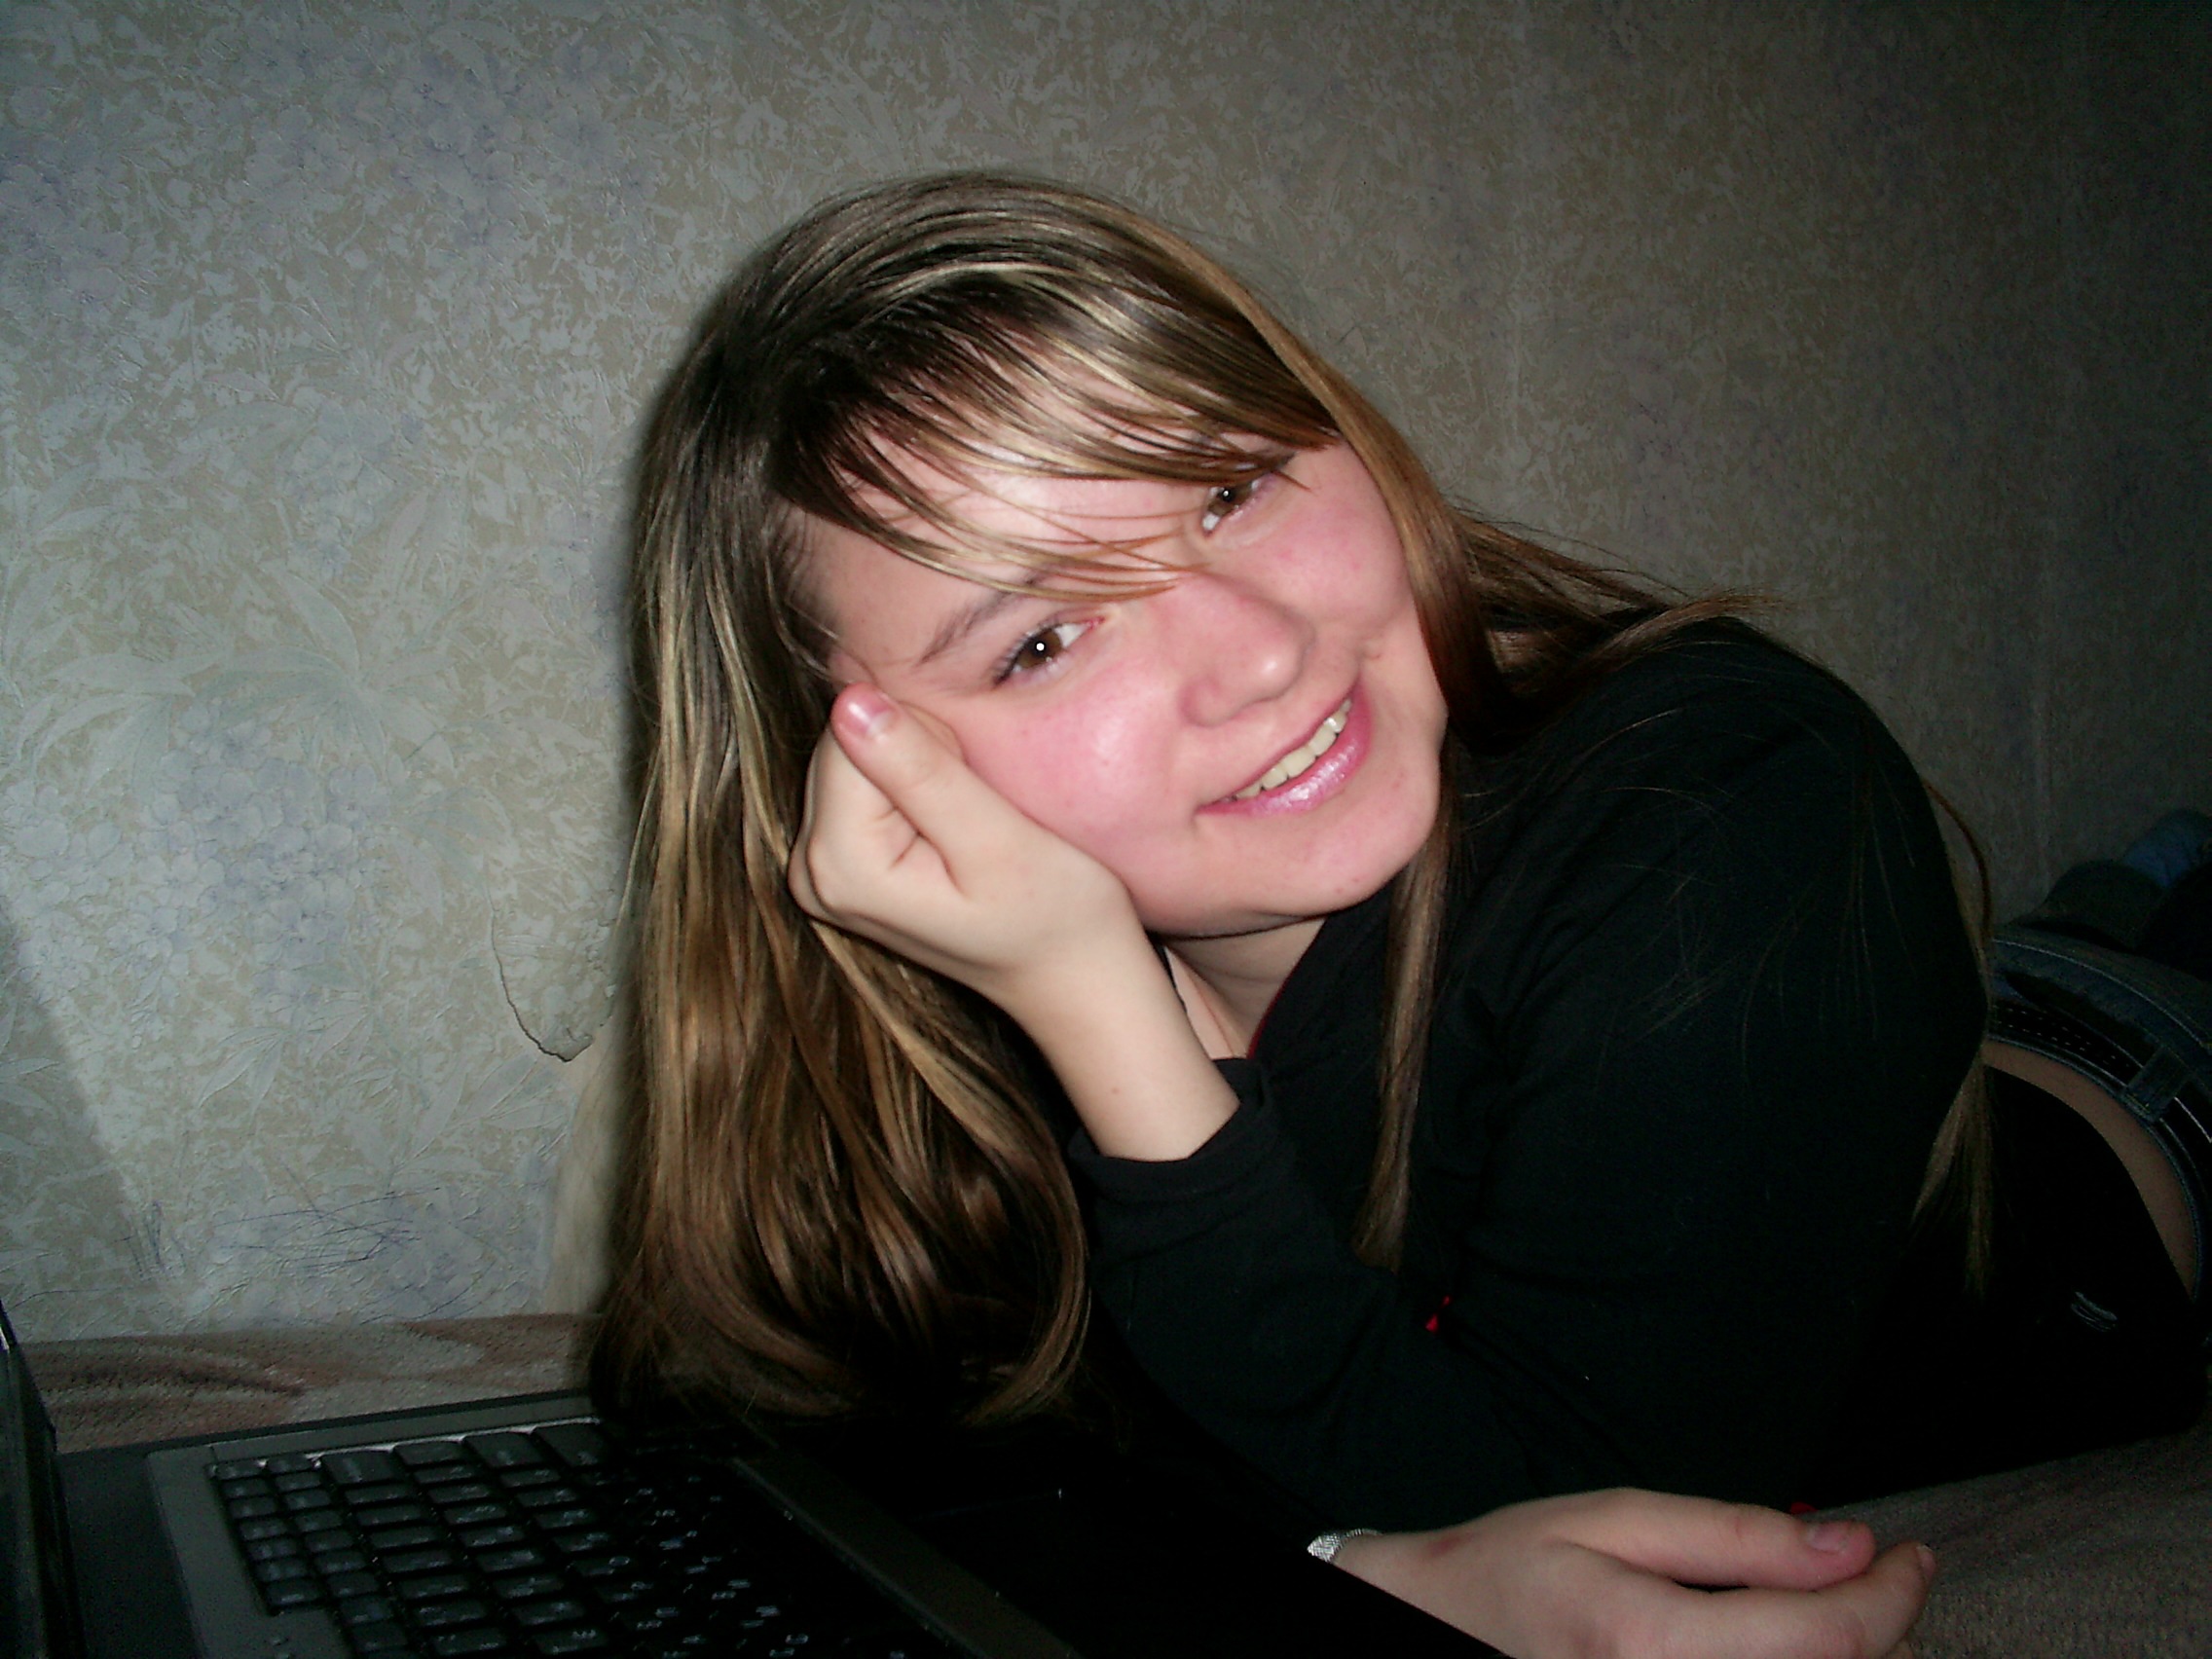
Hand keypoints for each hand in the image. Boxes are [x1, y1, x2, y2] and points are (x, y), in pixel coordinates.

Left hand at [789, 683, 1237, 1158]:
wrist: (1072, 979)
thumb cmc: (1057, 916)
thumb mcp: (998, 840)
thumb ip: (922, 772)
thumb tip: (850, 701)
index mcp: (842, 867)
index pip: (851, 734)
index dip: (926, 737)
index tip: (976, 790)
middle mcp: (811, 873)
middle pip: (843, 746)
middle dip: (915, 753)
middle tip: (977, 809)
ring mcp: (821, 874)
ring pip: (852, 759)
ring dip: (915, 769)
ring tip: (968, 822)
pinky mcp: (841, 867)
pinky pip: (860, 786)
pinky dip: (910, 788)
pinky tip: (950, 827)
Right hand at [1333, 1489, 1931, 1658]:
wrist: (1431, 1632)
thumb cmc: (1508, 1572)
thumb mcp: (1612, 1521)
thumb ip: (1733, 1537)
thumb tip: (1848, 1547)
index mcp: (1652, 1640)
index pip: (1827, 1635)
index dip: (1893, 1594)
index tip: (1911, 1555)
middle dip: (1886, 1632)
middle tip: (1878, 1579)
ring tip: (1836, 1613)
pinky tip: (1790, 1646)